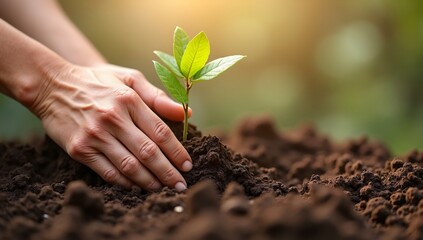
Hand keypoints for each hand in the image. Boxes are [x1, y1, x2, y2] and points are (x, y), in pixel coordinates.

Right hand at [33, 63, 191, 190]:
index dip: (177, 152)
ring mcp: (95, 135)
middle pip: (148, 152)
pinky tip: (137, 187)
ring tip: (163, 188)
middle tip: (181, 185)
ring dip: (150, 181)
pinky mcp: (80, 149)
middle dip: (168, 172)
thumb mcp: (129, 79)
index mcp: (129, 100)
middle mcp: (113, 118)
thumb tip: (185, 113)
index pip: (160, 132)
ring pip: (129, 166)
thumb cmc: (98, 82)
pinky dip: (125, 183)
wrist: (53, 86)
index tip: (188, 165)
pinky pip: (108, 172)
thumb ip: (158, 97)